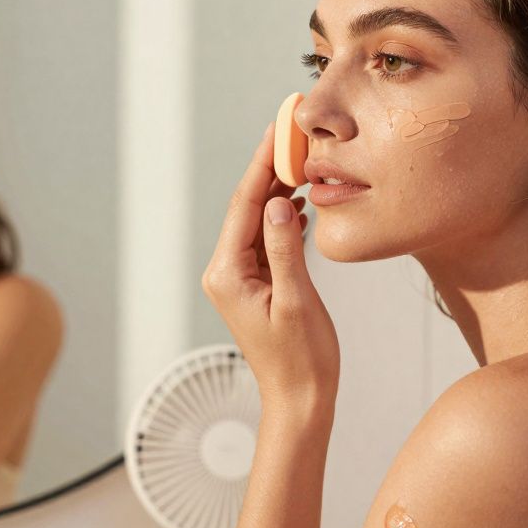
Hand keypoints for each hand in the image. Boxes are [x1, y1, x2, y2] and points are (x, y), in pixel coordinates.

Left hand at [202, 123, 339, 424]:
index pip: (245, 204)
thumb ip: (285, 250)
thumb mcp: (297, 302)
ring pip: (257, 220)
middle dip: (270, 167)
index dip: (264, 163)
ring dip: (279, 190)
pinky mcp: (254, 282)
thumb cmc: (301, 360)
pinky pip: (266, 238)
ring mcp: (238, 276)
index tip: (280, 128)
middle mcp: (225, 271)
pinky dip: (284, 217)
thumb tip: (280, 203)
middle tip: (292, 128)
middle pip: (247, 206)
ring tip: (302, 155)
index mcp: (228, 273)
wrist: (298, 400)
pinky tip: (302, 201)